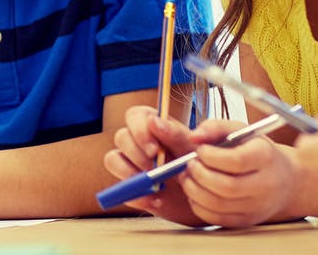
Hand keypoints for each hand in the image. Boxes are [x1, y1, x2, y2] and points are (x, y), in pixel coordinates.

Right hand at [103, 105, 205, 225]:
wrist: (205, 196)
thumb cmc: (199, 165)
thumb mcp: (192, 150)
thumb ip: (176, 134)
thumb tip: (154, 121)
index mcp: (152, 125)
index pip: (134, 116)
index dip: (140, 131)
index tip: (155, 150)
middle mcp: (137, 141)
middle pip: (121, 137)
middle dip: (137, 155)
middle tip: (156, 170)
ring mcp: (130, 164)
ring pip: (112, 159)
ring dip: (131, 174)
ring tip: (156, 186)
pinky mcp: (129, 187)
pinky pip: (120, 189)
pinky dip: (137, 196)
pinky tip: (157, 201)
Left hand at [177, 119, 296, 228]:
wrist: (285, 180)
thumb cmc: (256, 150)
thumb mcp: (240, 130)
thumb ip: (215, 127)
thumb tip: (193, 137)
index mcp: (265, 157)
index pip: (237, 161)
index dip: (211, 156)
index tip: (199, 150)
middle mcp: (265, 185)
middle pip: (227, 186)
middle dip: (199, 174)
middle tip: (189, 164)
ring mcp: (257, 206)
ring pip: (218, 205)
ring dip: (194, 190)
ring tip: (187, 176)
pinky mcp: (246, 221)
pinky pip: (216, 219)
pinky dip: (198, 206)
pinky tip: (195, 191)